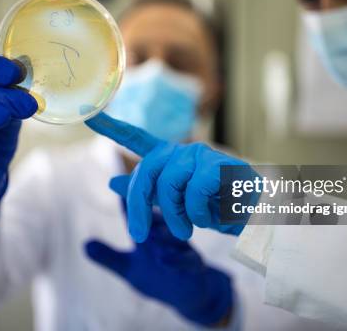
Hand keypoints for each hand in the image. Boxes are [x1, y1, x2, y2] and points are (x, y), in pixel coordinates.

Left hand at [85, 112, 248, 241]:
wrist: (257, 220)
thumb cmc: (217, 211)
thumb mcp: (176, 206)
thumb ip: (147, 192)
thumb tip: (112, 181)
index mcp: (170, 159)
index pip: (137, 137)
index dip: (112, 126)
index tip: (88, 112)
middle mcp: (183, 151)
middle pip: (145, 172)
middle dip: (137, 206)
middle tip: (140, 235)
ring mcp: (202, 155)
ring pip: (168, 184)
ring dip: (176, 215)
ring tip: (191, 226)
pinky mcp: (220, 164)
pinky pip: (194, 191)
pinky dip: (199, 213)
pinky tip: (213, 216)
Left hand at [85, 176, 232, 326]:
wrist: (188, 293)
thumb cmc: (156, 275)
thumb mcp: (128, 268)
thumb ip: (108, 257)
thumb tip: (84, 245)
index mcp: (150, 230)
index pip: (136, 212)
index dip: (127, 200)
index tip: (116, 183)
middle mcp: (166, 233)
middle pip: (157, 218)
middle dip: (148, 212)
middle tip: (139, 206)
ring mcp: (182, 248)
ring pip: (174, 236)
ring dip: (163, 235)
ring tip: (152, 237)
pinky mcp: (194, 264)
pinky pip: (187, 259)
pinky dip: (176, 258)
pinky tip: (164, 260)